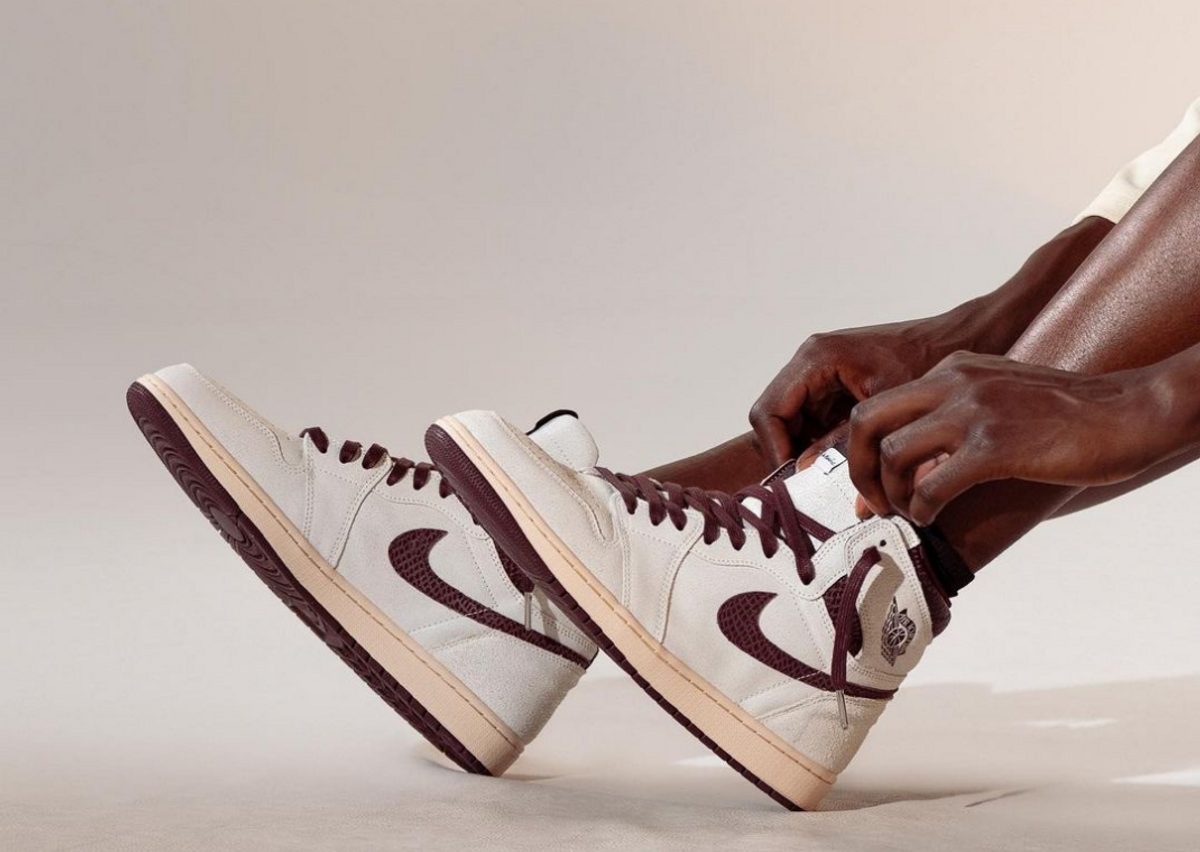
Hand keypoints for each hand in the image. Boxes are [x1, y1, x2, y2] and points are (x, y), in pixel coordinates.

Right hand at [750, 313, 976, 467]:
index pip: (768, 411)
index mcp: (816, 358)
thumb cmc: (931, 361)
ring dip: (804, 450)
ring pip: (791, 422)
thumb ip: (844, 444)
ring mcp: (821, 372)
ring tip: (830, 478)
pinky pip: (813, 419)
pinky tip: (844, 462)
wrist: (962, 339)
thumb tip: (810, 476)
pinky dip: (821, 444)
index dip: (776, 450)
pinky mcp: (835, 384)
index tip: (795, 481)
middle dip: (789, 452)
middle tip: (811, 486)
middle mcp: (811, 361)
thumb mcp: (887, 412)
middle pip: (775, 418)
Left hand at [846, 351, 1165, 524]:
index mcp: (950, 370)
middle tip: (874, 503)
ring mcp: (973, 412)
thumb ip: (954, 422)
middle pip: (865, 423)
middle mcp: (953, 383)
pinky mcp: (995, 446)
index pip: (876, 406)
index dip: (859, 453)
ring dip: (891, 494)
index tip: (870, 488)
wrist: (1128, 412)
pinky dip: (921, 509)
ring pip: (891, 455)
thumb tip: (913, 470)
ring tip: (910, 513)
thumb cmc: (1067, 416)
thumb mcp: (998, 397)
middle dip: (856, 471)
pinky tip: (933, 517)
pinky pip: (931, 484)